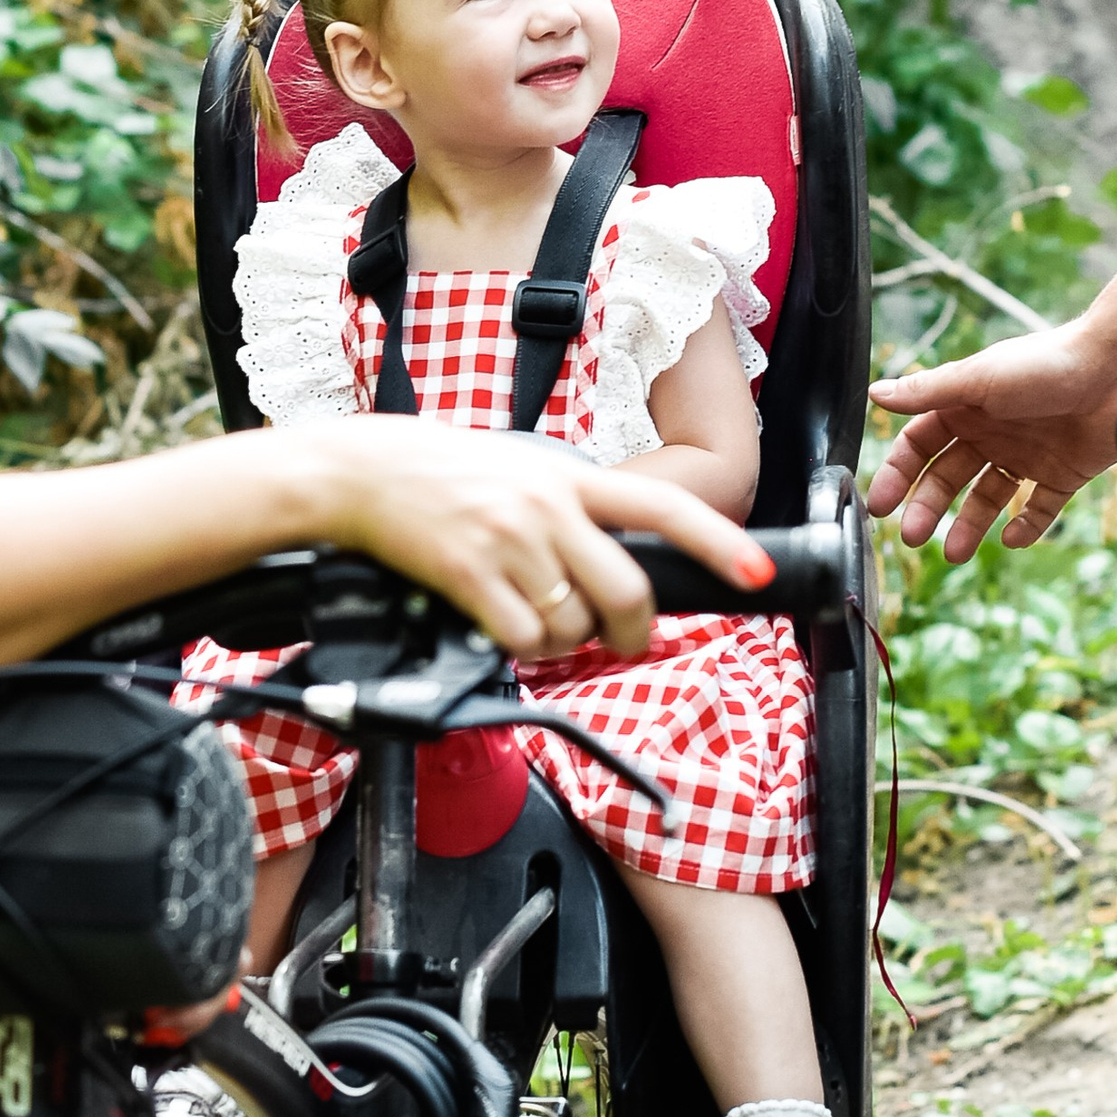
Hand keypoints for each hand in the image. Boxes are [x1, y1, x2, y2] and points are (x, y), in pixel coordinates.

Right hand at [317, 425, 768, 657]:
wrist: (361, 471)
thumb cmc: (442, 472)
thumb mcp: (522, 467)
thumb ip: (573, 508)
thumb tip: (618, 564)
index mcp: (570, 476)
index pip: (663, 506)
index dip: (716, 542)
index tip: (756, 572)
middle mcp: (548, 505)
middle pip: (628, 589)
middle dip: (631, 630)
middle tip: (618, 638)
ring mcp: (510, 540)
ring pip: (575, 623)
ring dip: (565, 642)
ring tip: (535, 620)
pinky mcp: (470, 574)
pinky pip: (524, 639)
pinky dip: (523, 649)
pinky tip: (503, 627)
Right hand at [865, 326, 1116, 563]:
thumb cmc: (1047, 363)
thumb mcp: (978, 378)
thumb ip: (927, 392)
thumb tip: (876, 393)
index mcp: (966, 406)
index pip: (919, 445)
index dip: (898, 474)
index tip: (881, 505)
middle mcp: (991, 432)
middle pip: (947, 477)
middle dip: (927, 507)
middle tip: (913, 536)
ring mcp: (1026, 455)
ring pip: (987, 499)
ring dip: (968, 525)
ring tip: (955, 552)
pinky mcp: (1062, 474)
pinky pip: (1038, 509)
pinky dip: (1025, 527)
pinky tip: (1010, 540)